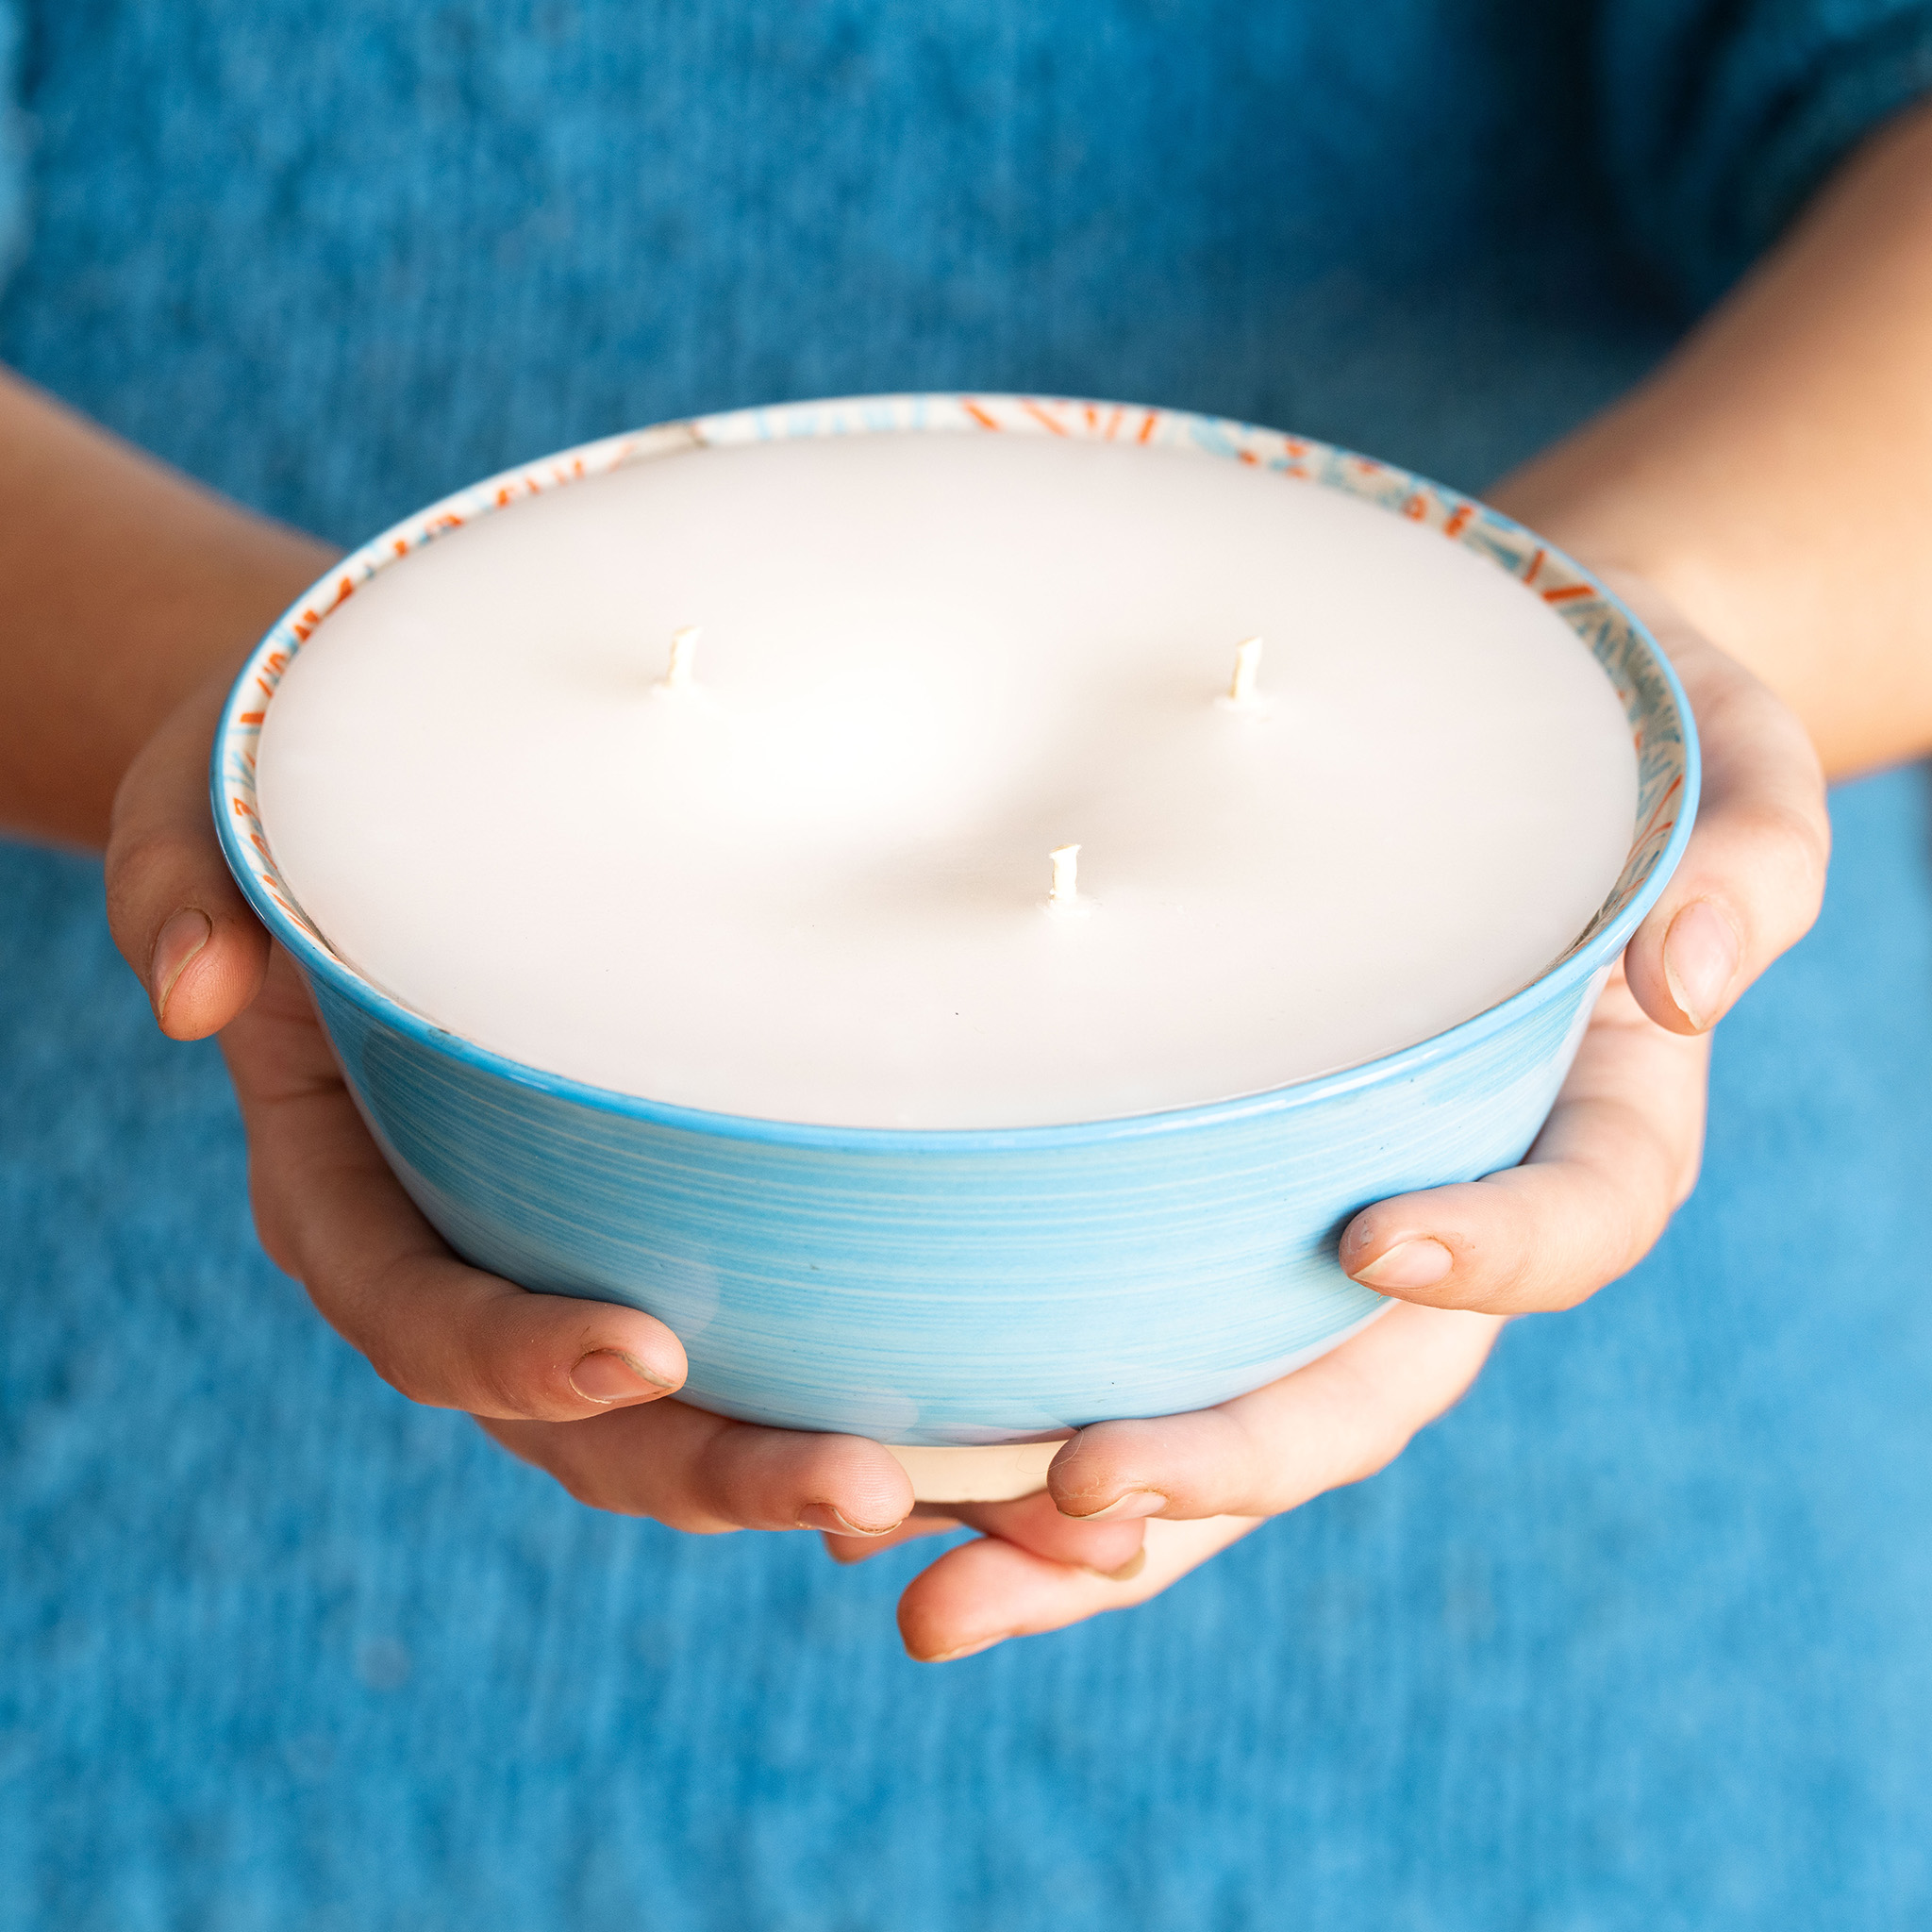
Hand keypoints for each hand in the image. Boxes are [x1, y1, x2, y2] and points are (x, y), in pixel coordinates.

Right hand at [105, 670, 922, 1542]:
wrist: (392, 800)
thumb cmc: (298, 799)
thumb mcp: (211, 814)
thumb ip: (181, 891)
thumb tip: (189, 993)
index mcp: (351, 1201)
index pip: (425, 1317)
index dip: (522, 1355)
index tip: (641, 1344)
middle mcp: (471, 1262)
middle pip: (585, 1423)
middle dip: (718, 1467)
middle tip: (864, 1490)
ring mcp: (573, 1263)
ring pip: (685, 1419)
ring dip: (811, 1463)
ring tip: (962, 1489)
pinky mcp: (669, 1231)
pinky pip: (753, 1340)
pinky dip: (849, 1388)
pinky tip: (976, 1416)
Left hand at [827, 583, 1830, 1658]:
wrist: (1491, 743)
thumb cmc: (1609, 745)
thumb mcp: (1721, 761)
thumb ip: (1747, 859)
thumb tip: (1687, 978)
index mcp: (1589, 1129)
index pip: (1573, 1220)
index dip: (1493, 1252)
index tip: (1374, 1242)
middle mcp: (1447, 1223)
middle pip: (1356, 1391)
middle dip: (1226, 1462)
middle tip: (1075, 1498)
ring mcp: (1314, 1247)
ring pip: (1223, 1424)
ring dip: (1087, 1534)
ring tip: (937, 1600)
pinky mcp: (1206, 1227)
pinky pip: (1132, 1352)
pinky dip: (1023, 1448)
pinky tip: (901, 1502)